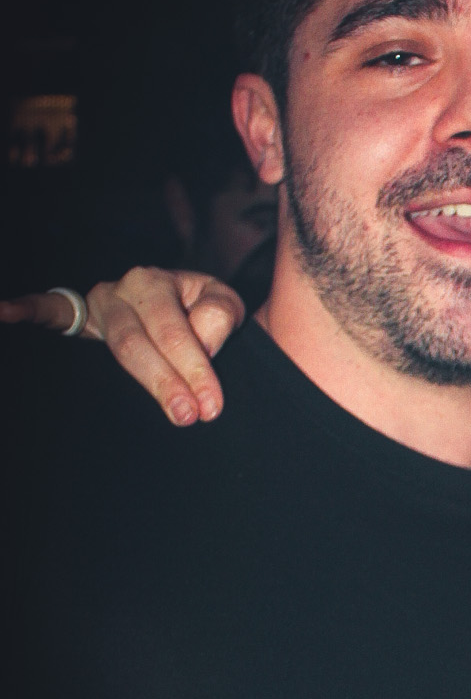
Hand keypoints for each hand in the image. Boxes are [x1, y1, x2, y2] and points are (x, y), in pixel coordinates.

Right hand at [0, 267, 244, 425]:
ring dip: (147, 380)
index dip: (195, 368)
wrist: (179, 302)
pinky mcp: (80, 320)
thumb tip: (203, 343)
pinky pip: (52, 312)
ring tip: (175, 413)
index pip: (176, 329)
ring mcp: (99, 306)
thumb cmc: (199, 308)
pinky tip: (4, 311)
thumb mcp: (221, 303)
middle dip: (166, 381)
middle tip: (188, 416)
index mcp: (157, 282)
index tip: (211, 405)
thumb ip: (219, 317)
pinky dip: (27, 309)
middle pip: (138, 341)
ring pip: (117, 346)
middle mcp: (124, 289)